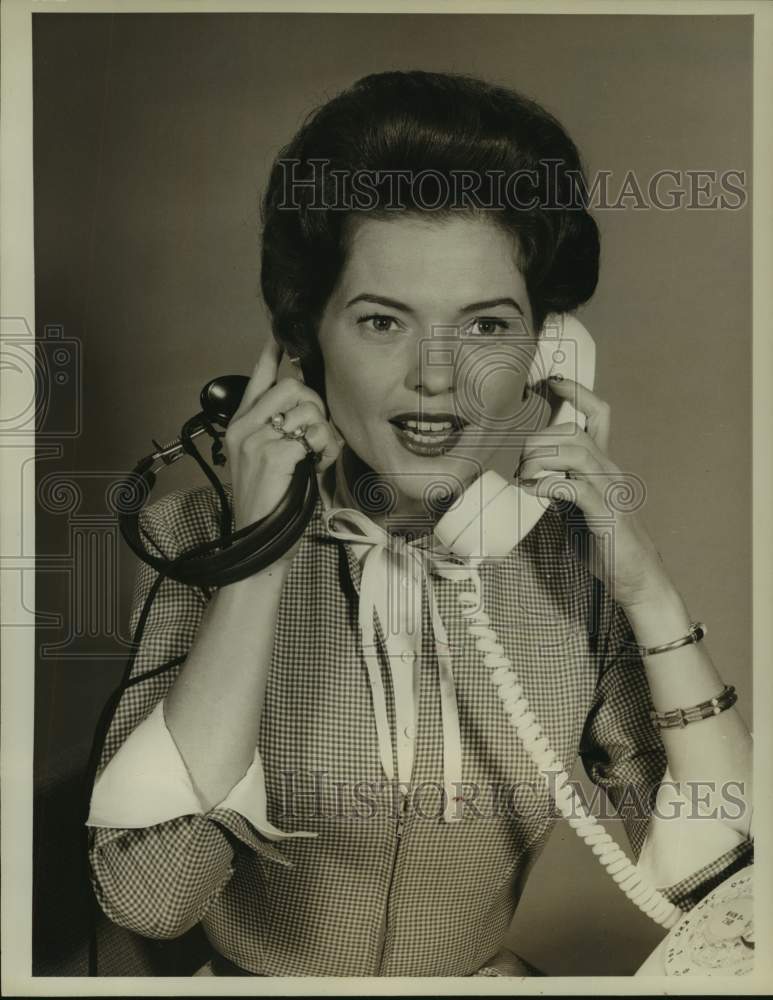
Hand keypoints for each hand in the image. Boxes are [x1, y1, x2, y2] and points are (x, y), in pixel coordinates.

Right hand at [223, 340, 342, 543]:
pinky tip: (317, 466)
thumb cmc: (271, 504)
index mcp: (241, 426)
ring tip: (316, 456)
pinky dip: (324, 451)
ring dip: (322, 432)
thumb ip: (283, 431)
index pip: (256, 380)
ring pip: (306, 409)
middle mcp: (244, 428)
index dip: (270, 356)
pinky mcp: (272, 456)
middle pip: (291, 386)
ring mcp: (256, 441)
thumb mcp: (269, 460)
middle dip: (315, 406)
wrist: (258, 543)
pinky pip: (312, 435)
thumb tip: (310, 408)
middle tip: (316, 433)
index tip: (280, 338)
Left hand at [515, 376, 673, 608]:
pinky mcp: (605, 513)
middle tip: (519, 460)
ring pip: (574, 451)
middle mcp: (610, 470)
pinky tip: (533, 491)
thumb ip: (559, 486)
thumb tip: (529, 476)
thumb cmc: (604, 542)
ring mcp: (609, 490)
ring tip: (524, 475)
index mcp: (604, 465)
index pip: (598, 415)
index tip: (550, 381)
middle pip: (574, 431)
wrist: (636, 578)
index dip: (576, 392)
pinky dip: (547, 484)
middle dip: (539, 437)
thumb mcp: (576, 508)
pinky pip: (573, 487)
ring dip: (540, 457)